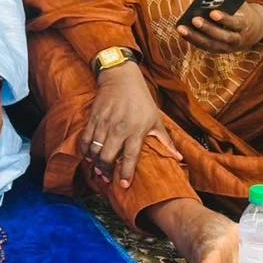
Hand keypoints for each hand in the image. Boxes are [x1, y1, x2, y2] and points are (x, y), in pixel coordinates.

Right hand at [83, 64, 181, 188]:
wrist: (121, 77)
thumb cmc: (141, 99)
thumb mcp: (156, 119)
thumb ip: (165, 140)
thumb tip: (178, 158)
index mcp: (136, 130)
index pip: (130, 155)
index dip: (126, 172)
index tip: (124, 185)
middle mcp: (119, 128)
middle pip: (108, 155)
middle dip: (105, 170)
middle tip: (106, 178)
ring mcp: (104, 122)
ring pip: (95, 148)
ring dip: (94, 162)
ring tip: (97, 170)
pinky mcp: (94, 117)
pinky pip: (86, 137)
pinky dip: (85, 149)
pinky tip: (87, 156)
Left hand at [178, 2, 262, 54]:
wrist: (253, 30)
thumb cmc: (241, 12)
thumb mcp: (238, 5)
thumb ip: (225, 1)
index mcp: (245, 25)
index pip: (236, 23)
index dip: (225, 19)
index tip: (212, 12)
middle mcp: (238, 39)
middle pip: (223, 36)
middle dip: (208, 28)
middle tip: (194, 19)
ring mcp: (229, 48)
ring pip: (212, 45)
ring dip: (195, 37)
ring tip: (181, 28)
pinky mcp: (219, 51)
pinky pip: (205, 47)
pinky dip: (193, 40)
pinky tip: (182, 32)